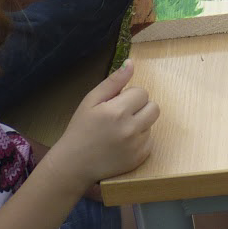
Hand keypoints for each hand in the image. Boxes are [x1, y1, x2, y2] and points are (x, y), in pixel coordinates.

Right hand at [49, 64, 159, 189]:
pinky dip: (140, 140)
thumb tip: (131, 63)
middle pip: (153, 107)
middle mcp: (130, 129)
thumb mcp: (91, 101)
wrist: (74, 164)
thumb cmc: (81, 129)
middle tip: (122, 115)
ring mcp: (136, 145)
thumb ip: (113, 82)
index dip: (129, 96)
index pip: (142, 92)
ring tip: (120, 130)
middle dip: (140, 108)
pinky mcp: (140, 158)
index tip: (116, 104)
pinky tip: (123, 143)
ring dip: (140, 123)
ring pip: (152, 123)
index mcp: (117, 111)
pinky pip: (150, 140)